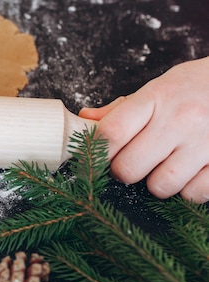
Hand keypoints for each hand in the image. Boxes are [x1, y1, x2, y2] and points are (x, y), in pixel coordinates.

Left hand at [80, 57, 208, 202]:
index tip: (97, 153)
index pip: (111, 132)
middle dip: (122, 171)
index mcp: (157, 98)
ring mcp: (205, 143)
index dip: (96, 149)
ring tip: (164, 166)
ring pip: (159, 186)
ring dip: (156, 182)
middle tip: (132, 162)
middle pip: (128, 167)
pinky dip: (187, 189)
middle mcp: (181, 120)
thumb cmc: (194, 87)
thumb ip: (121, 109)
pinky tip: (188, 172)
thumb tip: (85, 120)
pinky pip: (193, 194)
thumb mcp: (158, 88)